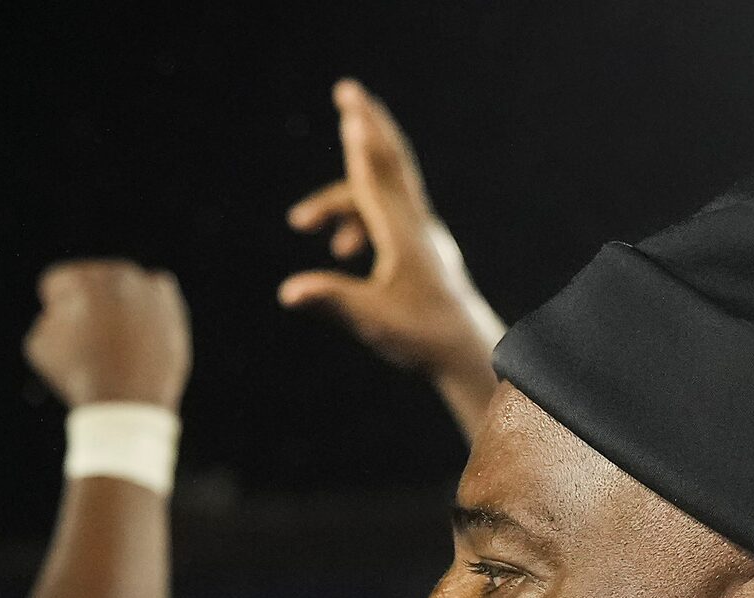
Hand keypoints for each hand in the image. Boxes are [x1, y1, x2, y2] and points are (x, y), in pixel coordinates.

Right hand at [23, 261, 190, 411]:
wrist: (126, 404)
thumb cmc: (80, 377)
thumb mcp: (41, 346)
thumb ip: (49, 315)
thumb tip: (66, 308)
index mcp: (79, 280)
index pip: (57, 283)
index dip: (55, 311)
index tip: (65, 337)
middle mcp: (114, 274)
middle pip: (90, 281)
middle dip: (87, 304)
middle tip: (91, 341)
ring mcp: (145, 286)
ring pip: (120, 287)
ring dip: (115, 305)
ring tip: (115, 342)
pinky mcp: (169, 302)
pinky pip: (152, 295)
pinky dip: (144, 309)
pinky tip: (137, 335)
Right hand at [280, 81, 502, 423]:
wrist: (465, 352)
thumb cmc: (420, 337)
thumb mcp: (370, 321)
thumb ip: (329, 300)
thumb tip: (288, 292)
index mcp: (403, 236)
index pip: (376, 180)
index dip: (360, 146)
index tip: (351, 111)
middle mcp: (416, 225)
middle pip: (389, 162)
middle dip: (366, 125)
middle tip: (348, 90)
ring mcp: (421, 233)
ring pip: (381, 191)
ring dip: (340, 198)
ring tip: (301, 222)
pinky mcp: (421, 246)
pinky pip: (386, 212)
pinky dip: (357, 216)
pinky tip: (341, 248)